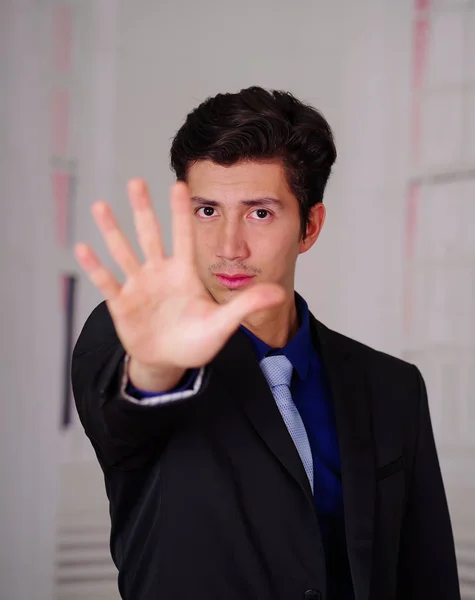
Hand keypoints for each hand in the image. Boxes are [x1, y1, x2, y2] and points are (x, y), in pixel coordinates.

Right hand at [75, 179, 284, 382]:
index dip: (181, 212)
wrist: (170, 361)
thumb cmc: (196, 341)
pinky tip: (82, 247)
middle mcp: (160, 273)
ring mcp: (139, 287)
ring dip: (112, 230)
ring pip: (124, 252)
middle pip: (151, 235)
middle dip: (143, 209)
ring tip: (100, 205)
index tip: (180, 184)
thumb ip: (246, 305)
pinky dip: (95, 266)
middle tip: (136, 181)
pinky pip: (107, 282)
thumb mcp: (223, 323)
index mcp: (185, 273)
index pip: (184, 236)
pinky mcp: (122, 304)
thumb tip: (278, 292)